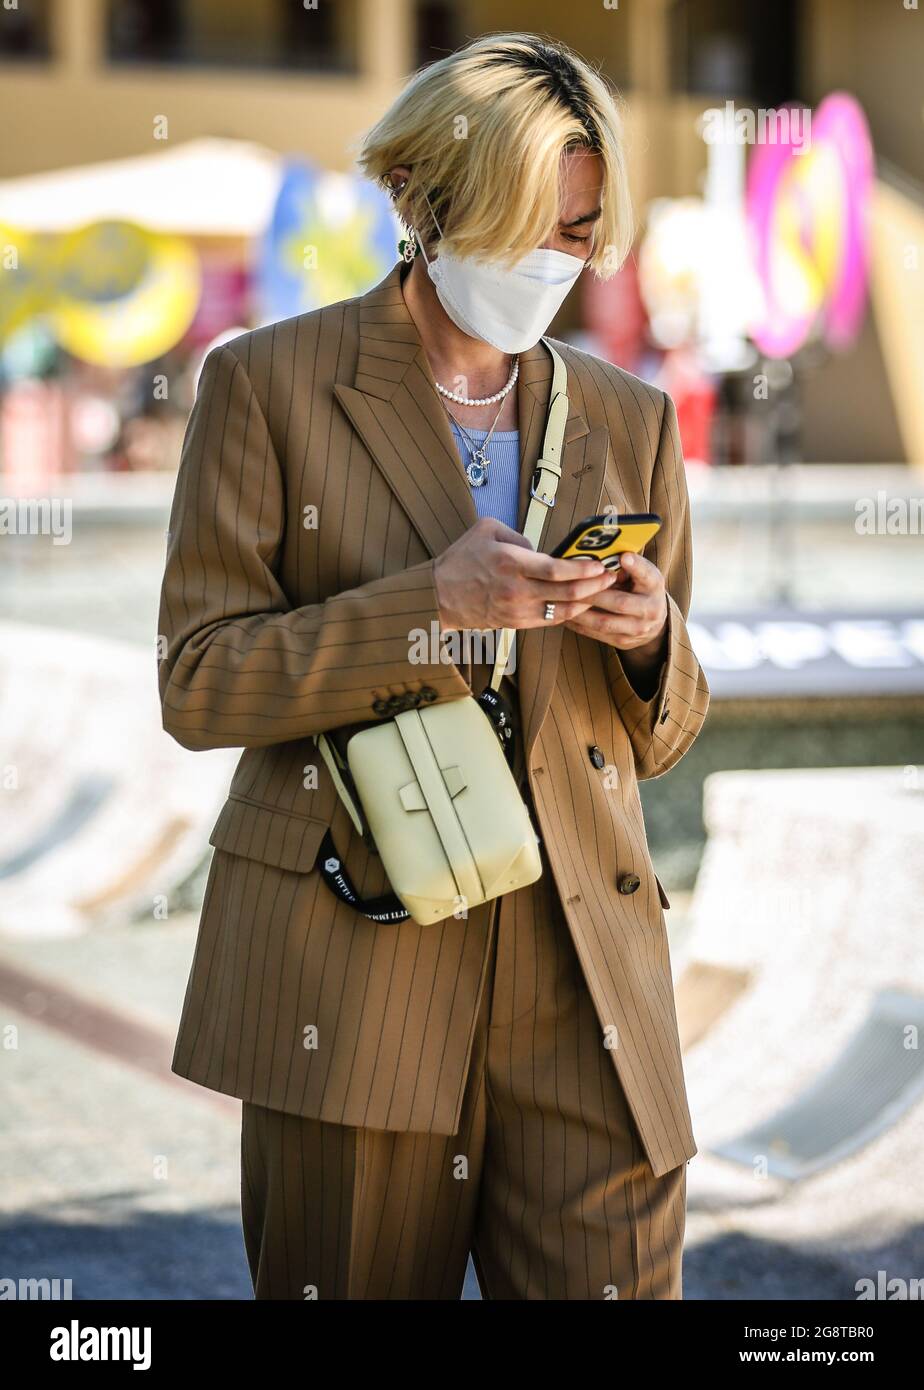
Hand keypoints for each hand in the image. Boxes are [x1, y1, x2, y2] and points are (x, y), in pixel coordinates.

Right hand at [433, 516, 617, 631]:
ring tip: (602, 591)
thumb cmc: (461, 559)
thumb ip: (518, 534)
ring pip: (562, 610)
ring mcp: (516, 610)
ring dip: (586, 602)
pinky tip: (581, 605)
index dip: (581, 568)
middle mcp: (516, 589)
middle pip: (566, 592)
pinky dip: (569, 614)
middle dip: (593, 585)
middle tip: (610, 577)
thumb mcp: (486, 529)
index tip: (598, 564)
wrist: (438, 595)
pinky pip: (550, 620)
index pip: (555, 569)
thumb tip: (539, 549)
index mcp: (510, 563)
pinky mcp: (515, 623)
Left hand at [564, 551, 667, 695]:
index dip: (636, 566)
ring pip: (604, 622)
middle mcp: (650, 610)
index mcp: (654, 586)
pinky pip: (597, 634)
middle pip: (619, 602)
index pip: (647, 575)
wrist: (654, 622)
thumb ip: (628, 565)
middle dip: (593, 594)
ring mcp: (637, 629)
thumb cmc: (641, 588)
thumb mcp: (642, 573)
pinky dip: (579, 625)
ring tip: (562, 603)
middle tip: (571, 586)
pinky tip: (564, 615)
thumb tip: (603, 558)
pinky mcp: (623, 641)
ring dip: (580, 613)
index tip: (624, 557)